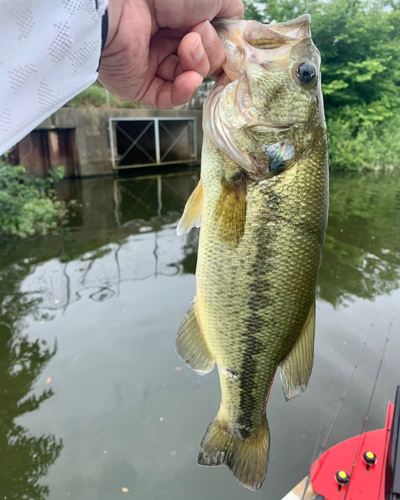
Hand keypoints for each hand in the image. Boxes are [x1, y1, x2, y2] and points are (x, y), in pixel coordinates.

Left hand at [98, 0, 243, 108]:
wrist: (124, 1)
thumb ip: (230, 12)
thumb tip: (235, 31)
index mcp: (181, 21)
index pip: (211, 46)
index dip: (221, 48)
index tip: (230, 45)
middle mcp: (166, 42)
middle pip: (203, 64)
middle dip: (208, 52)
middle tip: (197, 34)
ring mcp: (152, 65)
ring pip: (189, 80)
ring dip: (196, 65)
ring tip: (187, 45)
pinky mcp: (139, 85)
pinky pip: (168, 98)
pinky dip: (183, 90)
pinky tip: (190, 79)